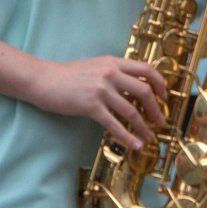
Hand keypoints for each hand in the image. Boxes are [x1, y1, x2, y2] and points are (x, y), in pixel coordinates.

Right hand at [25, 56, 167, 149]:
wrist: (43, 80)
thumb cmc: (67, 75)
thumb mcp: (95, 66)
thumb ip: (113, 73)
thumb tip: (132, 88)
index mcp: (113, 62)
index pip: (146, 69)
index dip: (160, 84)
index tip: (163, 96)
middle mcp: (110, 73)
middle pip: (144, 91)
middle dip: (155, 109)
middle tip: (159, 121)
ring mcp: (101, 89)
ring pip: (131, 110)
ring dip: (143, 126)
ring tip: (148, 137)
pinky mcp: (91, 106)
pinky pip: (114, 124)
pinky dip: (127, 136)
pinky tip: (135, 144)